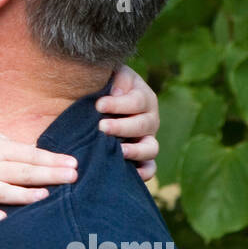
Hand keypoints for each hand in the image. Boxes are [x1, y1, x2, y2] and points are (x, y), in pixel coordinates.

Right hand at [0, 114, 78, 223]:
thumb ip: (4, 142)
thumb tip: (30, 150)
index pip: (29, 154)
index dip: (52, 159)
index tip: (73, 164)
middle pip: (22, 172)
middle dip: (50, 175)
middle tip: (74, 178)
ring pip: (2, 190)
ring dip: (25, 195)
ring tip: (46, 196)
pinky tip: (2, 219)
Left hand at [95, 65, 159, 181]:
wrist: (97, 103)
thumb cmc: (101, 86)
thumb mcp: (109, 75)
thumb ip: (114, 78)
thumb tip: (116, 92)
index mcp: (143, 97)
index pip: (136, 101)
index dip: (118, 104)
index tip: (98, 105)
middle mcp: (149, 119)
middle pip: (143, 125)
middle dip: (122, 127)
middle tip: (101, 127)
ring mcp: (147, 140)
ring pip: (151, 148)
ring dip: (136, 151)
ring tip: (118, 150)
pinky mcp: (142, 158)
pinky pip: (150, 168)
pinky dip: (143, 173)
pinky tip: (130, 173)